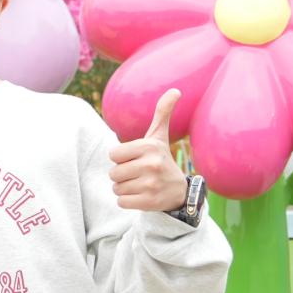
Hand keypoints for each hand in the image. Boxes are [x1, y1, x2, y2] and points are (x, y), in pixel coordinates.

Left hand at [109, 88, 188, 211]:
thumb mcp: (159, 136)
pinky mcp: (149, 202)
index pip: (113, 155)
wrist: (179, 192)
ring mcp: (151, 185)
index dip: (121, 159)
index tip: (135, 159)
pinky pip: (121, 202)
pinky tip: (141, 196)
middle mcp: (151, 165)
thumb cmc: (161, 160)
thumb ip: (162, 113)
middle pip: (113, 173)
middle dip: (121, 175)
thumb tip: (175, 90)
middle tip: (138, 174)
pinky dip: (127, 201)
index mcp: (149, 147)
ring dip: (124, 188)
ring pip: (116, 188)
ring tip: (140, 184)